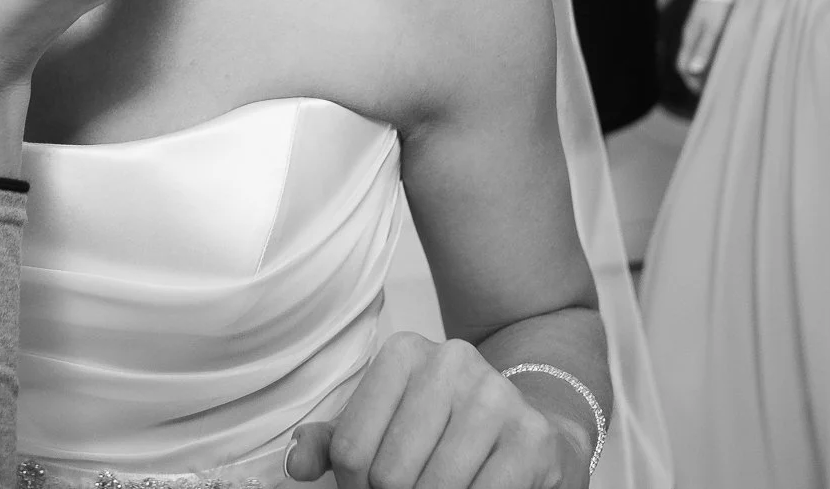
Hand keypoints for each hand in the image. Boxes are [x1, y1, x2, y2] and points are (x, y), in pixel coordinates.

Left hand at [286, 333, 589, 488]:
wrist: (532, 430)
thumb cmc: (445, 434)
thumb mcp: (384, 428)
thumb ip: (333, 442)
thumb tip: (297, 464)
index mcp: (404, 354)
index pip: (350, 450)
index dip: (354, 488)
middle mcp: (451, 362)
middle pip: (389, 475)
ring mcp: (496, 396)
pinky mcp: (532, 437)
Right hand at [677, 0, 739, 94]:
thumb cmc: (720, 3)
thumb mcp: (714, 28)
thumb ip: (705, 49)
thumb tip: (694, 72)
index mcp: (689, 36)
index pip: (683, 66)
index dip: (691, 82)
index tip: (703, 94)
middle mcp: (692, 33)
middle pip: (689, 60)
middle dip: (697, 77)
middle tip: (711, 91)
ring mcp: (700, 26)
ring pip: (698, 51)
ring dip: (705, 66)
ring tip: (719, 77)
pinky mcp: (710, 21)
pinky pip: (708, 43)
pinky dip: (712, 54)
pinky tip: (725, 56)